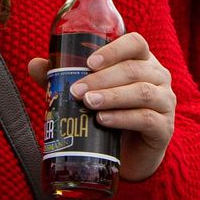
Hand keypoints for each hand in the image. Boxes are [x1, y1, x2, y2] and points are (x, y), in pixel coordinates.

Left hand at [27, 32, 177, 181]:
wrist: (129, 157)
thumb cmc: (109, 116)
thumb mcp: (88, 94)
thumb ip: (64, 78)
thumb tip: (34, 64)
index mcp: (142, 61)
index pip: (135, 43)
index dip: (113, 50)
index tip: (88, 62)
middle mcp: (158, 77)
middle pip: (134, 69)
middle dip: (102, 79)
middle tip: (77, 90)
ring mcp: (165, 102)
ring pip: (141, 92)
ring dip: (112, 96)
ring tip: (89, 103)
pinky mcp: (165, 128)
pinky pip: (147, 119)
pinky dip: (123, 118)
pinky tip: (104, 121)